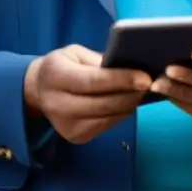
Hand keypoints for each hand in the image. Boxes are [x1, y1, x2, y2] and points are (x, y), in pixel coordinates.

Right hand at [24, 45, 151, 144]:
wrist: (39, 90)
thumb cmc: (62, 65)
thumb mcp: (76, 53)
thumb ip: (99, 60)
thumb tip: (130, 66)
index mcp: (55, 76)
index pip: (92, 81)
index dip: (120, 80)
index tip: (145, 77)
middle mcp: (57, 104)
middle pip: (102, 104)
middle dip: (130, 94)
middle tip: (151, 84)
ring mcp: (66, 125)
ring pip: (107, 117)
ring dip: (129, 105)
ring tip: (142, 92)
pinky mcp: (76, 137)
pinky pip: (106, 126)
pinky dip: (121, 113)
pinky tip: (128, 102)